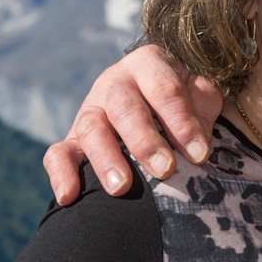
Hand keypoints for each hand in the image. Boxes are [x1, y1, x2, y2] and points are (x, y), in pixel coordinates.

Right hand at [43, 44, 222, 201]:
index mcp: (149, 65)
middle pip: (124, 108)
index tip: (199, 154)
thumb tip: (197, 140)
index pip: (165, 89)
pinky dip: (61, 174)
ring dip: (105, 159)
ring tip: (121, 187)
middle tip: (165, 170)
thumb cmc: (186, 104)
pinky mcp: (73, 140)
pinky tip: (68, 197)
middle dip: (145, 141)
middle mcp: (115, 84)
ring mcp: (91, 110)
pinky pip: (59, 153)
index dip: (182, 121)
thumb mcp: (201, 96)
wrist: (158, 108)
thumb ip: (203, 109)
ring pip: (91, 128)